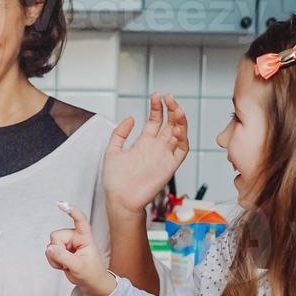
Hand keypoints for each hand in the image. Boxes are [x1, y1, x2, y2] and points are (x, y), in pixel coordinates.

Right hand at [45, 205, 115, 295]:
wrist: (91, 283)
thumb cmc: (91, 273)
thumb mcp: (79, 267)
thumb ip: (63, 257)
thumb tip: (49, 249)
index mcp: (85, 237)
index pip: (80, 221)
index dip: (71, 211)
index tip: (62, 204)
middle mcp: (75, 237)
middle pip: (56, 236)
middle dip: (58, 250)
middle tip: (68, 262)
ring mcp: (67, 242)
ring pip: (51, 244)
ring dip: (55, 258)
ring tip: (67, 264)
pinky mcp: (61, 249)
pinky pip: (49, 252)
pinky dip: (53, 261)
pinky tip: (63, 265)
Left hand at [102, 92, 189, 215]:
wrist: (120, 200)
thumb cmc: (115, 181)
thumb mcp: (112, 151)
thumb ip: (120, 133)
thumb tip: (131, 117)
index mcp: (143, 143)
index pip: (155, 120)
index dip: (157, 107)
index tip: (155, 95)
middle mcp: (156, 148)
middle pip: (169, 124)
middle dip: (171, 109)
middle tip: (169, 97)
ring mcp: (164, 156)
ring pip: (179, 134)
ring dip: (180, 120)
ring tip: (177, 108)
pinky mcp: (170, 166)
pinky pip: (182, 151)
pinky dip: (183, 139)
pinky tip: (177, 129)